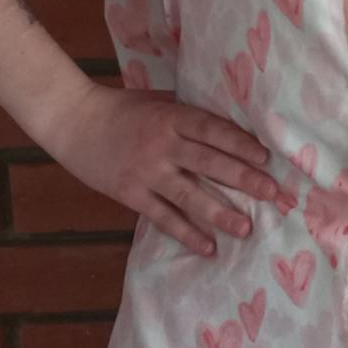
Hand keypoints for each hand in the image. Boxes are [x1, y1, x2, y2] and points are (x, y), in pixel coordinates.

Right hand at [48, 82, 281, 256]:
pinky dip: (186, 233)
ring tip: (245, 228)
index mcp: (172, 116)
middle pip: (209, 163)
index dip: (240, 143)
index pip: (213, 130)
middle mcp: (162, 144)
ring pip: (189, 195)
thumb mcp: (159, 100)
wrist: (75, 121)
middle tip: (273, 193)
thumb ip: (189, 112)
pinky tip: (207, 247)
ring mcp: (146, 172)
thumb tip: (232, 119)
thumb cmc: (123, 107)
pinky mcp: (130, 194)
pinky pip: (163, 217)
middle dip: (243, 179)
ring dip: (219, 213)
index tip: (266, 156)